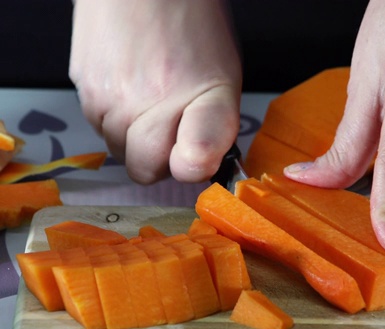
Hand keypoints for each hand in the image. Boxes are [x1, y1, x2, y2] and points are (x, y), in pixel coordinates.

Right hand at [69, 0, 241, 183]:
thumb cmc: (190, 25)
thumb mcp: (224, 77)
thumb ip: (216, 128)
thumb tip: (200, 167)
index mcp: (197, 99)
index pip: (193, 164)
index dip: (194, 168)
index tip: (196, 156)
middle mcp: (148, 104)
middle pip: (144, 169)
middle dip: (159, 158)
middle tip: (171, 127)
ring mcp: (108, 98)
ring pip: (117, 149)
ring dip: (133, 135)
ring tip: (149, 95)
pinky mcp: (82, 87)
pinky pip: (97, 125)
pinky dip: (114, 116)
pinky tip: (128, 86)